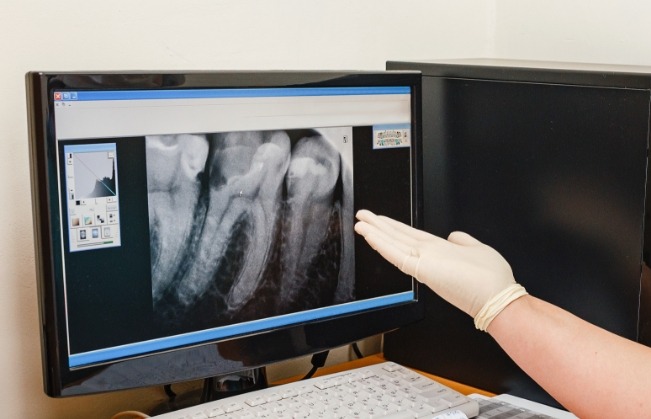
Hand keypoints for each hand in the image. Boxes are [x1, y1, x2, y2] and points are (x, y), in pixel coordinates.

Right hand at [354, 210, 523, 323]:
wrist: (497, 298)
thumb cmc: (491, 280)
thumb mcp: (478, 250)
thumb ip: (463, 241)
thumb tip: (454, 235)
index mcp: (439, 251)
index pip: (410, 237)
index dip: (394, 228)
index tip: (380, 220)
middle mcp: (428, 256)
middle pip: (397, 238)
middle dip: (379, 227)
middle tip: (362, 217)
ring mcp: (423, 262)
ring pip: (393, 244)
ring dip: (375, 232)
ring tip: (360, 222)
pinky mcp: (421, 268)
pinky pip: (396, 254)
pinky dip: (381, 244)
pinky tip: (369, 235)